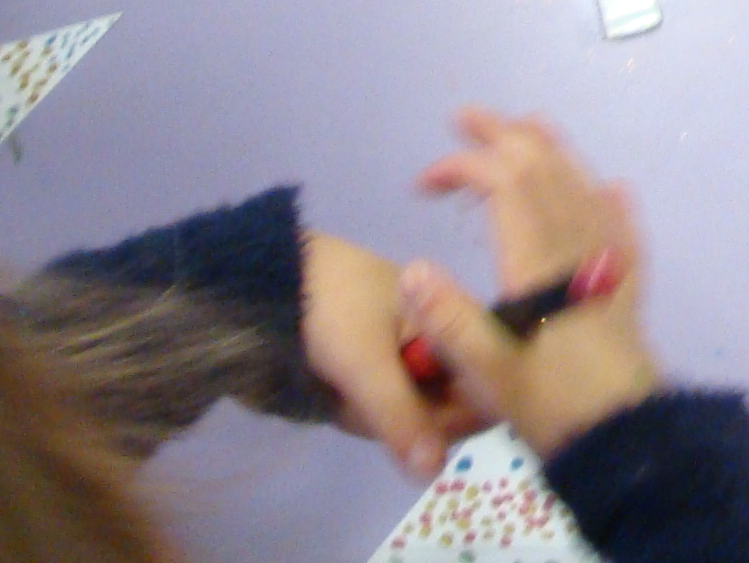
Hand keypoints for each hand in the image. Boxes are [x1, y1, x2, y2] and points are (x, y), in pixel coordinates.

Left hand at [302, 229, 482, 480]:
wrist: (269, 273)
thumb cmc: (330, 303)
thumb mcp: (365, 361)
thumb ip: (401, 416)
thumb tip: (434, 473)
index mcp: (452, 320)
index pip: (479, 386)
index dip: (454, 418)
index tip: (417, 434)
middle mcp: (437, 336)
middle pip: (440, 405)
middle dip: (399, 417)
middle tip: (358, 400)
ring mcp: (404, 349)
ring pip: (406, 409)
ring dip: (372, 413)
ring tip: (339, 389)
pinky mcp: (375, 360)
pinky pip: (381, 399)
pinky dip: (359, 405)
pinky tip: (334, 389)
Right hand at [401, 109, 664, 464]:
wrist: (625, 437)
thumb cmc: (552, 405)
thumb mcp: (489, 372)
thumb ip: (448, 320)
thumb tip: (413, 268)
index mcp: (538, 260)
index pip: (504, 184)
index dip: (464, 167)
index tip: (423, 183)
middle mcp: (577, 246)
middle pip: (544, 169)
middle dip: (504, 136)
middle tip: (465, 119)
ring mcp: (610, 261)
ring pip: (583, 186)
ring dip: (551, 151)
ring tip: (527, 127)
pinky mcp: (629, 286)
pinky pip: (623, 225)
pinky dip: (609, 199)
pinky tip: (613, 190)